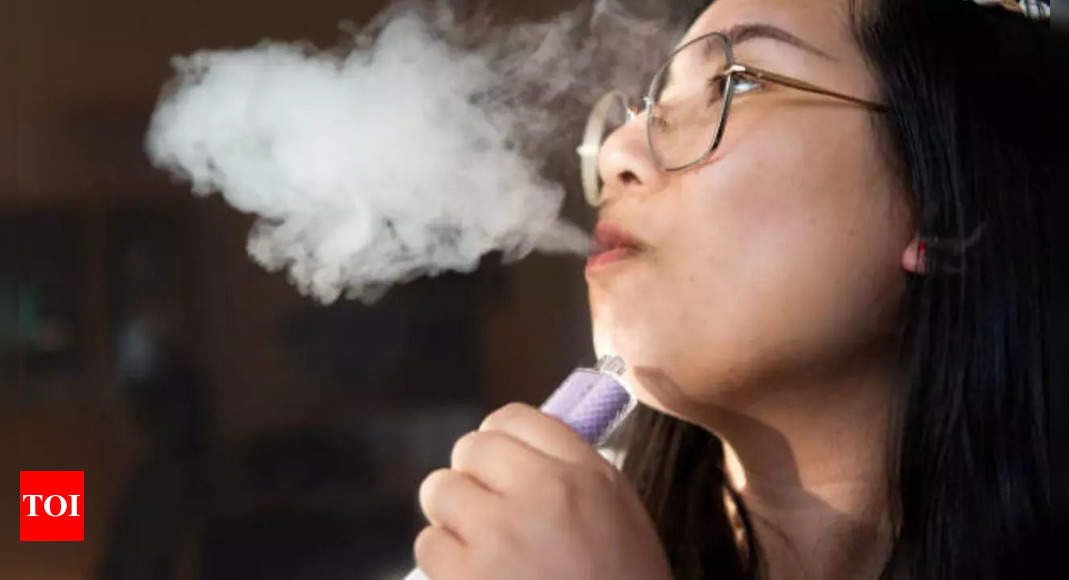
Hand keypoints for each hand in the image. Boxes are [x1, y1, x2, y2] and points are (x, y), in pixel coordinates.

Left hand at [414, 402, 671, 579]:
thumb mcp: (620, 518)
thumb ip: (573, 474)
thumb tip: (515, 451)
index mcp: (585, 475)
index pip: (514, 419)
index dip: (500, 444)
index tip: (501, 469)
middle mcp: (540, 492)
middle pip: (470, 449)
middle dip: (472, 479)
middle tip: (489, 514)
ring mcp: (497, 534)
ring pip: (440, 493)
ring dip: (454, 522)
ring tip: (482, 553)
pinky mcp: (464, 576)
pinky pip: (429, 545)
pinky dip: (446, 565)